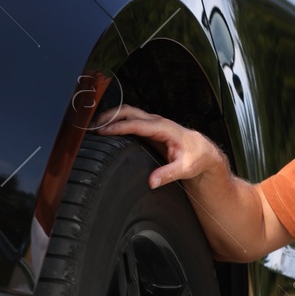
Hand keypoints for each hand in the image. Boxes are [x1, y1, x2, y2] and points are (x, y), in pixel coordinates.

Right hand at [93, 104, 223, 188]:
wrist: (202, 151)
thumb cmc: (195, 158)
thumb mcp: (185, 169)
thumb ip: (168, 174)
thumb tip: (151, 183)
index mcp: (164, 128)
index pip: (137, 124)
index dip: (118, 127)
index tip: (103, 132)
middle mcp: (157, 121)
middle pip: (129, 112)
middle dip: (109, 116)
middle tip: (92, 127)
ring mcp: (152, 122)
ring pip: (127, 112)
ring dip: (110, 117)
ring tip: (93, 127)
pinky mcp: (149, 127)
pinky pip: (129, 119)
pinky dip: (116, 121)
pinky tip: (105, 129)